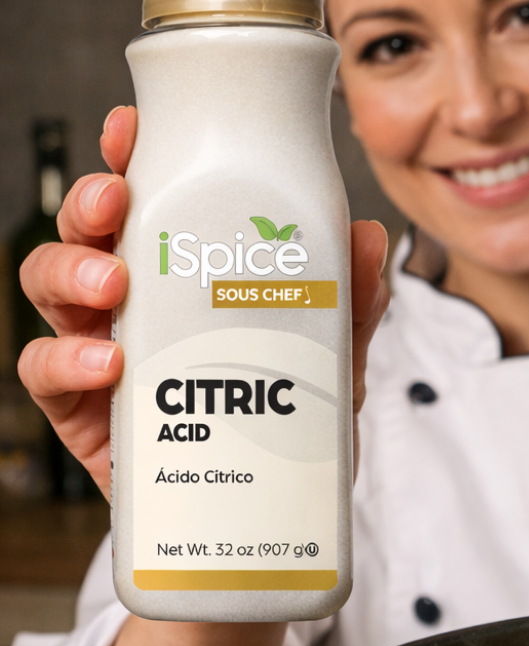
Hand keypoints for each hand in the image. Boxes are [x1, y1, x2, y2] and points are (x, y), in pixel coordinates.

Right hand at [18, 106, 390, 501]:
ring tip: (112, 285)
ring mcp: (104, 351)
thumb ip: (349, 305)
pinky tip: (110, 366)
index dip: (132, 159)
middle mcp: (139, 304)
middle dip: (91, 204)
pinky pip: (44, 371)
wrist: (262, 516)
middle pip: (90, 233)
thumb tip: (367, 236)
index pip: (151, 203)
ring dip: (70, 271)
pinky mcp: (83, 410)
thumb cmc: (285, 423)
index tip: (131, 129)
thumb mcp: (330, 362)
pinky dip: (65, 361)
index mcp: (188, 276)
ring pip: (51, 287)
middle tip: (116, 201)